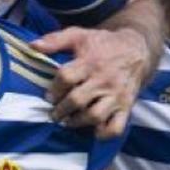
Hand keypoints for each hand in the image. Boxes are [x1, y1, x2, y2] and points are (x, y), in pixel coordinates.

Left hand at [32, 26, 150, 138]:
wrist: (137, 50)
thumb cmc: (103, 44)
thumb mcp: (79, 35)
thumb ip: (55, 40)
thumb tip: (33, 46)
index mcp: (90, 62)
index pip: (66, 77)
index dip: (54, 89)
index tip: (49, 96)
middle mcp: (104, 80)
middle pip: (78, 100)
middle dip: (61, 110)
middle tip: (54, 113)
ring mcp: (116, 95)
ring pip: (95, 115)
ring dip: (77, 122)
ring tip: (68, 121)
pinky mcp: (126, 106)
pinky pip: (116, 127)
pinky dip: (104, 133)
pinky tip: (93, 130)